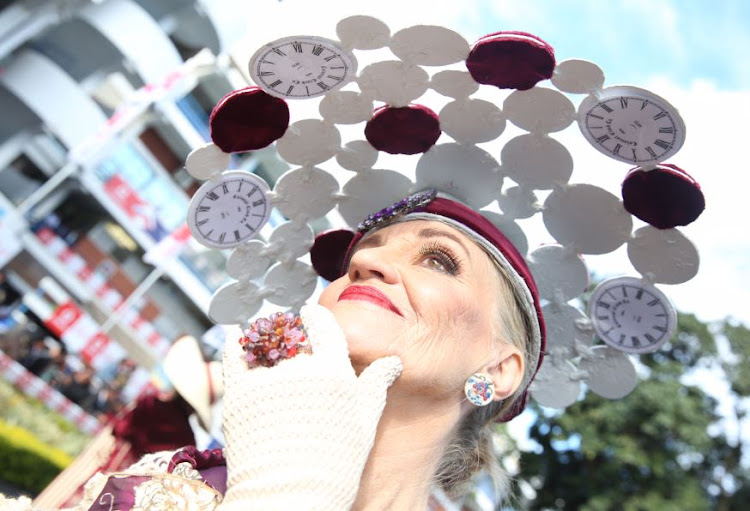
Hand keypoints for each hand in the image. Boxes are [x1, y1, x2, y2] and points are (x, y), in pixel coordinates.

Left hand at [218, 304, 401, 509]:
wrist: (292, 497)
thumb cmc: (335, 464)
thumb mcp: (363, 424)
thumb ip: (374, 387)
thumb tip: (392, 362)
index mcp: (333, 372)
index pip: (324, 326)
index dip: (316, 316)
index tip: (310, 312)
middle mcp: (300, 369)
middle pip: (292, 334)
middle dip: (290, 332)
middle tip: (289, 337)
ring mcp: (267, 380)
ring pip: (264, 342)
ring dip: (264, 336)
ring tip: (264, 340)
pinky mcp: (239, 395)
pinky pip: (233, 355)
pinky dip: (233, 340)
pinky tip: (235, 331)